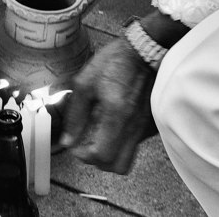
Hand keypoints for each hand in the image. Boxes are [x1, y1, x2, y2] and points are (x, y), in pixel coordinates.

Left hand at [60, 38, 156, 173]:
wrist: (143, 51)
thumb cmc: (115, 62)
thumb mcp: (85, 83)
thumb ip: (76, 115)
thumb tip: (68, 139)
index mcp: (116, 114)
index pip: (102, 155)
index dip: (84, 156)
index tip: (75, 145)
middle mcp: (134, 126)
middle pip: (118, 166)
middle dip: (99, 161)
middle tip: (86, 146)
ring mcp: (144, 127)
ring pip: (128, 157)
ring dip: (110, 153)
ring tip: (97, 135)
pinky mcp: (150, 123)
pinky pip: (134, 144)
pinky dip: (121, 142)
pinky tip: (111, 126)